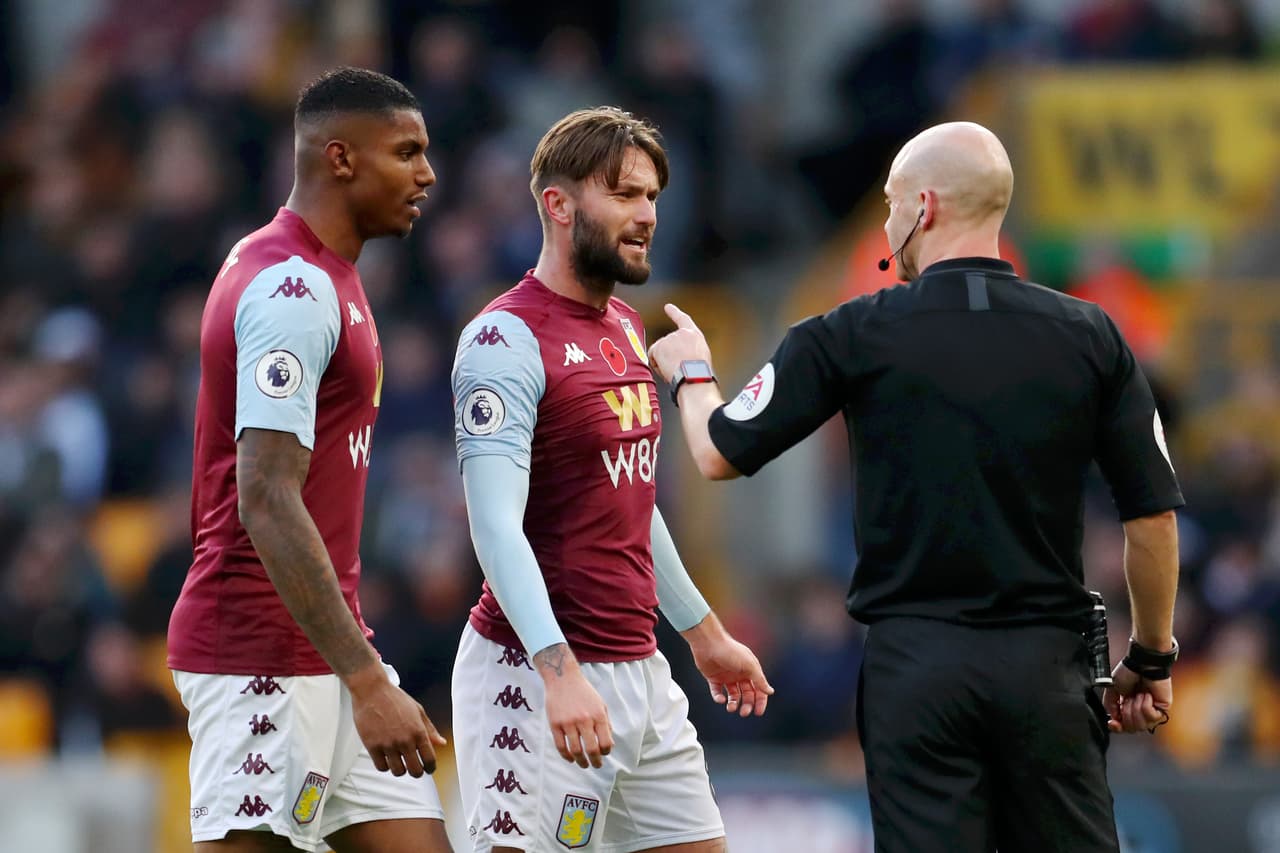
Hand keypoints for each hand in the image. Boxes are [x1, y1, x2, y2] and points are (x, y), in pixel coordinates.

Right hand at [347, 666, 446, 776]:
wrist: (372, 690)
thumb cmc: (395, 698)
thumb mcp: (418, 711)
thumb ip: (430, 729)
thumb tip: (441, 743)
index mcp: (418, 731)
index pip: (429, 759)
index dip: (430, 768)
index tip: (428, 769)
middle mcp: (404, 740)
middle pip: (415, 771)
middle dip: (416, 772)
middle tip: (414, 769)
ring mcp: (388, 744)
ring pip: (397, 771)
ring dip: (399, 769)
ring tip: (399, 762)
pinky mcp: (372, 746)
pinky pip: (381, 767)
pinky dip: (385, 766)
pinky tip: (386, 758)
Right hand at [536, 644, 613, 768]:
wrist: (563, 678)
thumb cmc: (584, 692)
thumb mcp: (600, 704)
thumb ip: (605, 723)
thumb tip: (608, 744)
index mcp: (598, 715)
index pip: (605, 742)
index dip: (606, 752)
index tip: (604, 754)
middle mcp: (584, 720)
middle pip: (591, 749)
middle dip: (596, 761)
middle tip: (596, 765)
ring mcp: (568, 722)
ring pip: (575, 750)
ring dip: (581, 762)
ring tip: (584, 764)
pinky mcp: (555, 724)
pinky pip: (560, 746)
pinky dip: (566, 756)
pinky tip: (570, 759)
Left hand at [648, 304, 712, 384]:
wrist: (694, 376)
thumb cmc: (699, 373)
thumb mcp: (700, 356)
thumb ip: (689, 350)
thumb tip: (681, 357)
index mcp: (694, 335)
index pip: (683, 320)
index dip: (674, 313)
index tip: (667, 307)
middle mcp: (681, 334)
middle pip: (668, 344)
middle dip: (669, 356)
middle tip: (679, 368)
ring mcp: (669, 339)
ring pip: (660, 352)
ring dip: (664, 362)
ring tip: (676, 370)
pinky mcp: (660, 346)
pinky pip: (652, 357)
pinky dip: (657, 364)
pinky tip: (667, 369)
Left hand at [683, 614, 773, 716]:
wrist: (708, 642)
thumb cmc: (730, 650)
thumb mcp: (749, 665)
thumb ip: (759, 679)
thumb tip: (770, 691)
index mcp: (750, 670)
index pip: (759, 689)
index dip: (760, 701)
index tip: (758, 712)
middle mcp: (739, 674)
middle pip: (747, 694)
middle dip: (747, 704)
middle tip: (744, 713)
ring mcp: (727, 676)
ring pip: (733, 695)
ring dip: (733, 703)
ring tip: (731, 708)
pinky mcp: (714, 678)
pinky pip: (717, 692)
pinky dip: (718, 698)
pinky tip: (720, 699)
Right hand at [1103, 662, 1172, 733]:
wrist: (1142, 664)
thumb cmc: (1128, 672)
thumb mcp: (1111, 689)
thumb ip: (1109, 706)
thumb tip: (1113, 719)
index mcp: (1126, 707)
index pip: (1122, 727)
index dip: (1117, 728)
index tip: (1112, 723)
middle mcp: (1139, 712)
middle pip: (1131, 728)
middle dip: (1127, 713)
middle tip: (1128, 699)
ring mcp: (1152, 712)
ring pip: (1141, 725)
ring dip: (1136, 708)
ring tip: (1138, 695)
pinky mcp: (1162, 709)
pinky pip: (1151, 717)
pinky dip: (1145, 705)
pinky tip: (1147, 695)